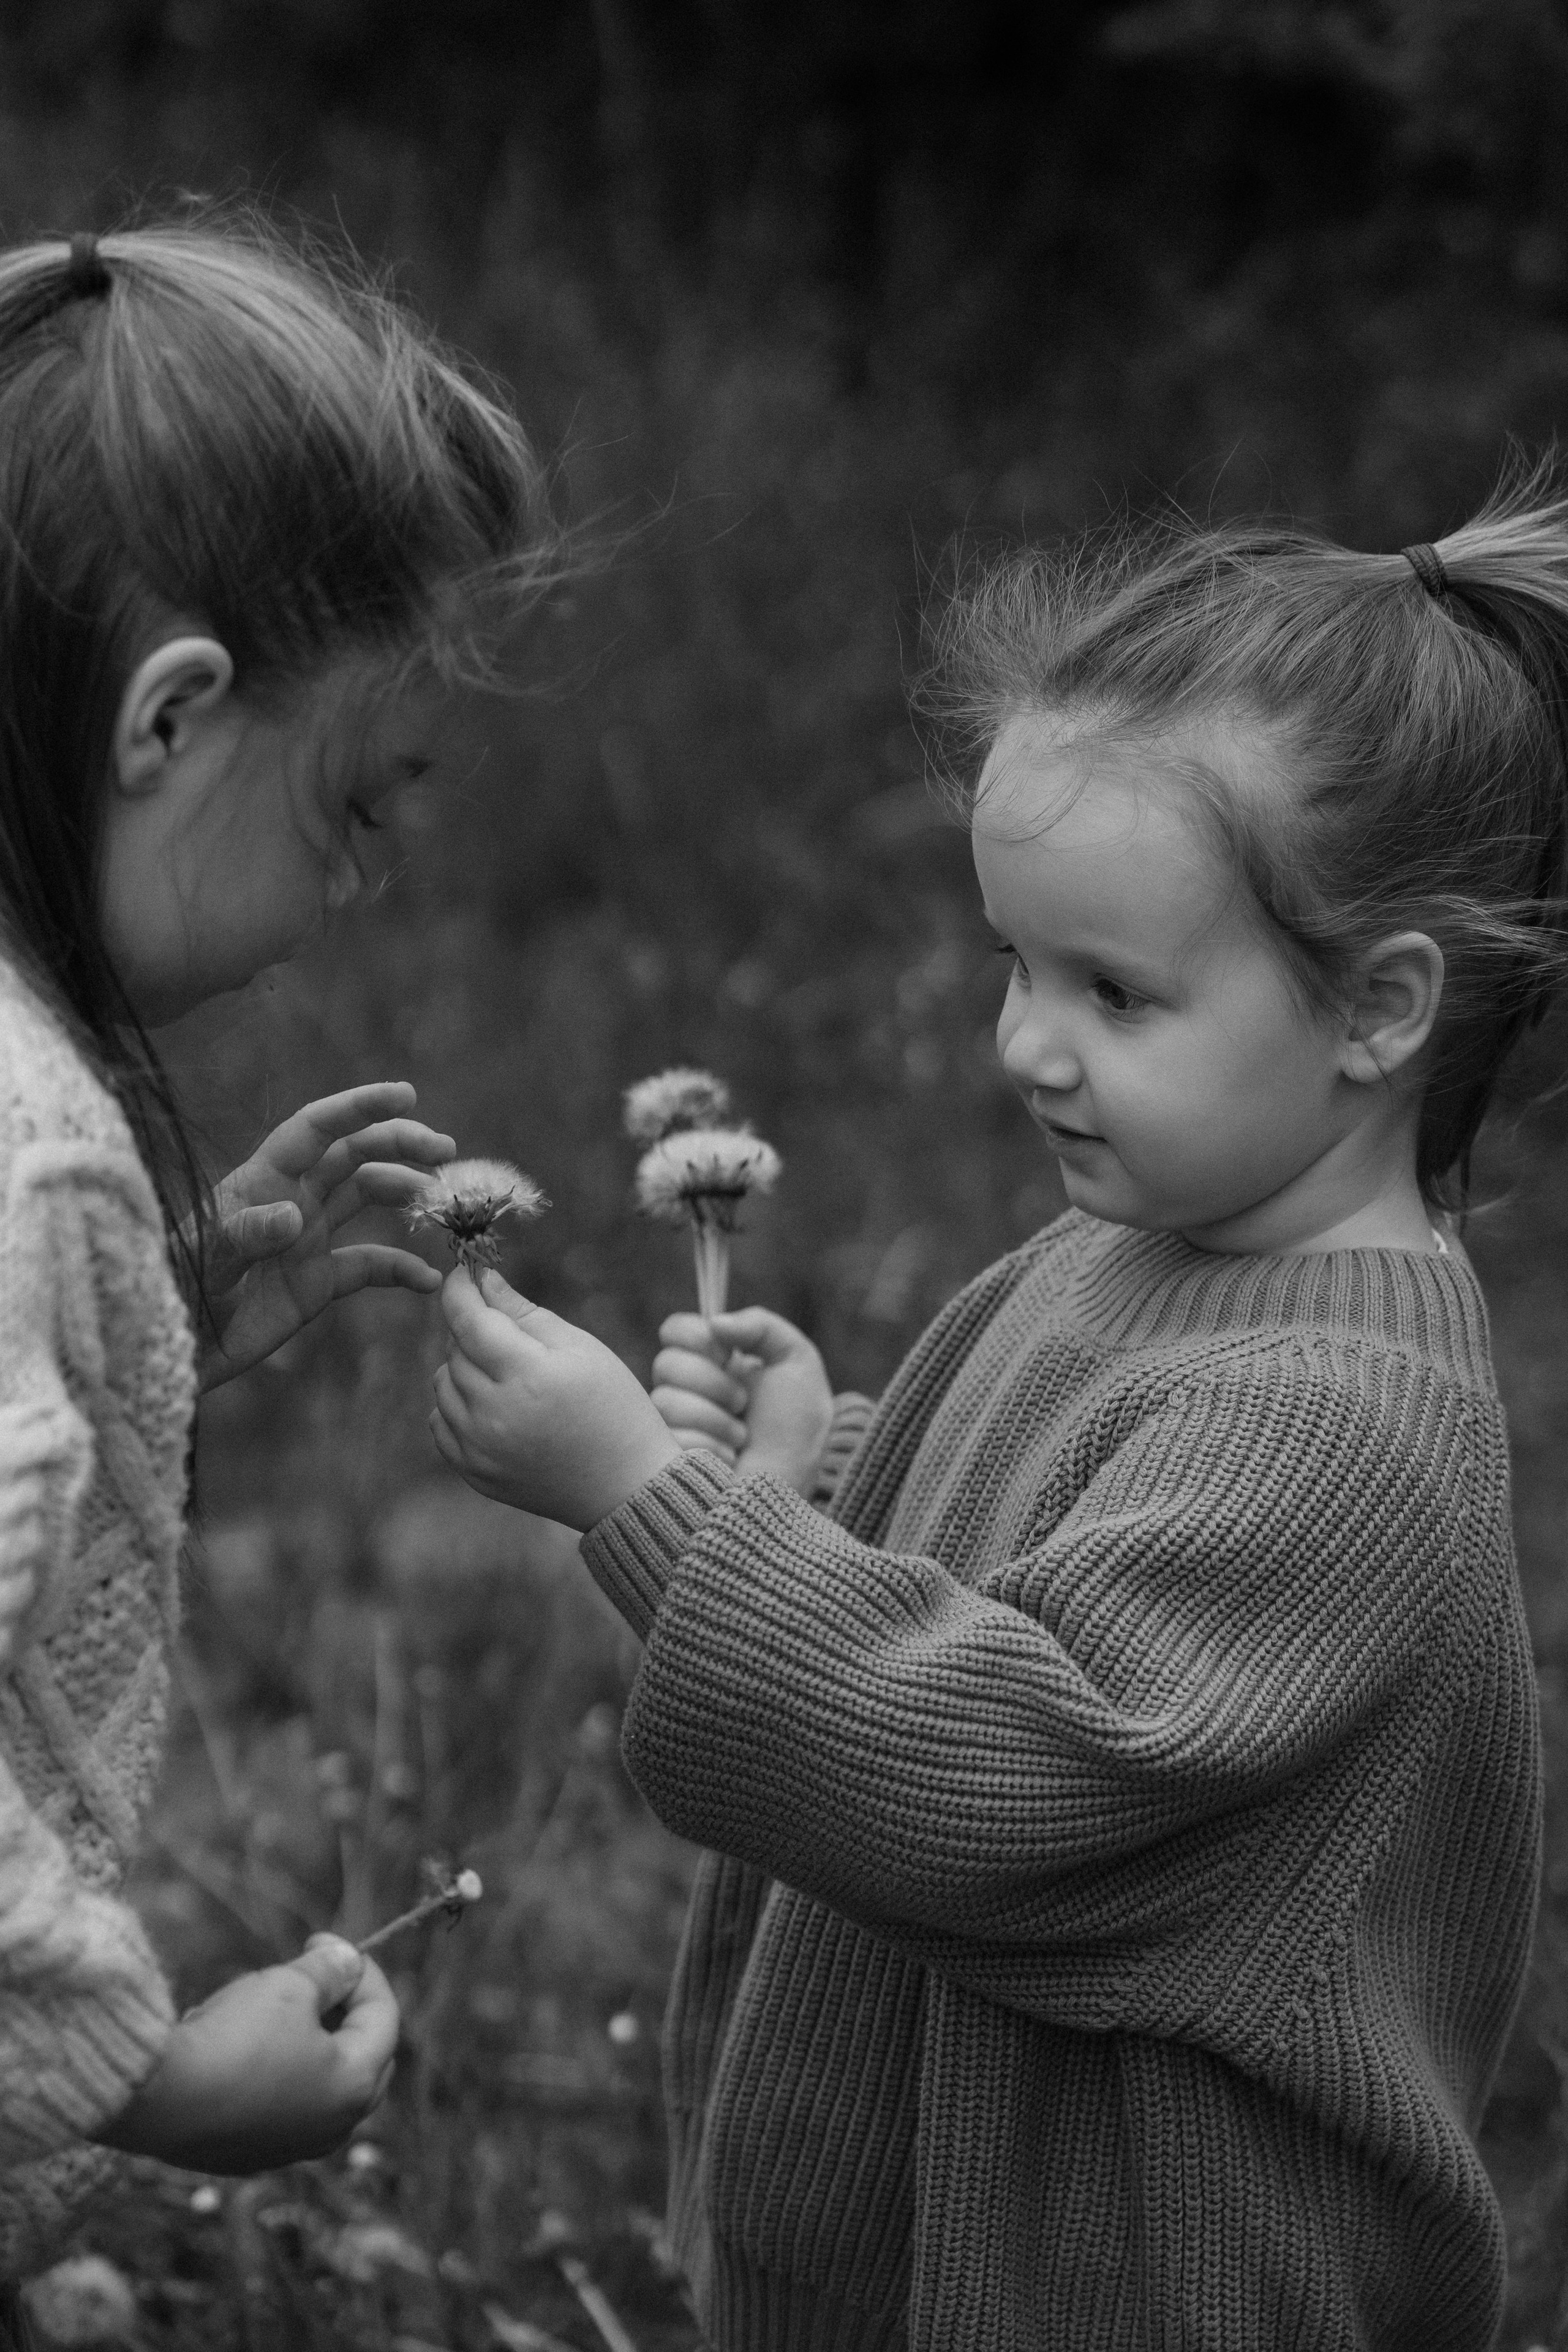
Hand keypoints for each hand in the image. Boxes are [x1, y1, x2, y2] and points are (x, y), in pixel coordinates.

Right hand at [93, 1936, 398, 2174]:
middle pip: (364, 2057)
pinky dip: (282, 2073)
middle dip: (347, 2010)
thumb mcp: (288, 1986)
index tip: (323, 1940)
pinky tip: (249, 2047)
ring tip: (280, 2006)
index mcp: (356, 2085)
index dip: (360, 1969)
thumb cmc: (235, 2039)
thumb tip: (349, 1962)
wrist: (160, 2099)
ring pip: (325, 2086)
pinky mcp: (253, 2157)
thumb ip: (329, 1971)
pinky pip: (286, 2108)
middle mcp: (334, 2128)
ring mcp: (293, 2149)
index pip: (384, 2015)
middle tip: (318, 1976)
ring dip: (314, 2043)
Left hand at [198, 1083, 454, 1390]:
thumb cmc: (174, 1296)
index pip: (316, 1129)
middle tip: (445, 1151)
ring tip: (442, 1202)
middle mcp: (290, 1201)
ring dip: (405, 1192)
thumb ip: (244, 1235)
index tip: (406, 1094)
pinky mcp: (316, 1282)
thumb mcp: (203, 1264)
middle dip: (399, 1144)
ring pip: (366, 1197)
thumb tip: (294, 1215)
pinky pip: (369, 1266)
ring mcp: (305, 1240)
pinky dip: (401, 1269)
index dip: (358, 1106)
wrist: (171, 1353)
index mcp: (262, 1182)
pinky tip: (428, 1281)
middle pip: (353, 1155)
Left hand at [431, 1267, 679, 1528]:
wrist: (626, 1486)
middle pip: (455, 1351)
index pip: (469, 1320)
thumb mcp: (580, 1348)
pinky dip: (457, 1405)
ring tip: (506, 1374)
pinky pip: (440, 1423)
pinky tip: (492, 1405)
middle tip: (509, 1335)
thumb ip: (525, 1313)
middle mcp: (495, 1415)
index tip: (462, 1275)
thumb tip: (483, 1280)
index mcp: (527, 1376)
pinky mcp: (474, 1473)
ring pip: (443, 1385)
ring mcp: (480, 1449)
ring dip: (463, 1368)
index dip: (459, 1291)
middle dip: (473, 1331)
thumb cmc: (614, 1406)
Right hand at [654, 1309, 833, 1495]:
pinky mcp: (660, 1462)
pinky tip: (728, 1461)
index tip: (726, 1353)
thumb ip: (761, 1325)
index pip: (675, 1330)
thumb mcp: (797, 1363)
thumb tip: (715, 1321)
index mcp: (712, 1364)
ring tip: (741, 1439)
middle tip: (743, 1404)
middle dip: (713, 1382)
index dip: (695, 1336)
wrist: (793, 1488)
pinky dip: (710, 1448)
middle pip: (666, 1362)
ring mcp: (669, 1428)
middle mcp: (685, 1392)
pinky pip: (670, 1437)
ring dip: (716, 1420)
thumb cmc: (797, 1432)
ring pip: (665, 1400)